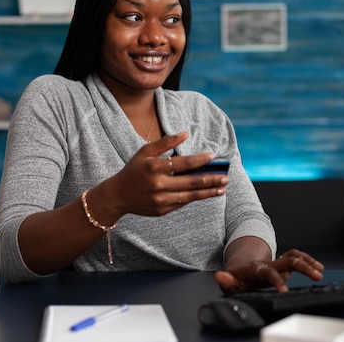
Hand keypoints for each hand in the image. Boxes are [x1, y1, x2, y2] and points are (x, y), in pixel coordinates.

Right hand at [104, 131, 228, 216]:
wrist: (117, 195)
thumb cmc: (134, 170)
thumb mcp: (145, 152)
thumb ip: (166, 142)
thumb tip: (185, 133)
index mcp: (155, 167)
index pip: (184, 163)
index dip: (201, 160)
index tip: (213, 157)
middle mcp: (158, 184)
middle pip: (191, 182)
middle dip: (211, 179)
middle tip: (225, 177)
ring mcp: (160, 199)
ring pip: (190, 196)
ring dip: (209, 192)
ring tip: (222, 188)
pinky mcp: (162, 210)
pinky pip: (182, 203)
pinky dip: (195, 198)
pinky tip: (207, 194)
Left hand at [214, 249, 323, 293]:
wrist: (240, 266)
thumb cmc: (236, 277)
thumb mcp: (229, 281)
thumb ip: (225, 280)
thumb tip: (220, 276)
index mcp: (257, 269)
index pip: (269, 273)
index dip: (277, 281)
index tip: (285, 292)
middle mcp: (270, 263)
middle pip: (288, 260)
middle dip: (303, 267)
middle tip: (316, 276)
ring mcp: (277, 262)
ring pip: (294, 257)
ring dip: (308, 262)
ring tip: (320, 272)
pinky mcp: (282, 264)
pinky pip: (296, 259)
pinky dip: (308, 262)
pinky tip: (317, 269)